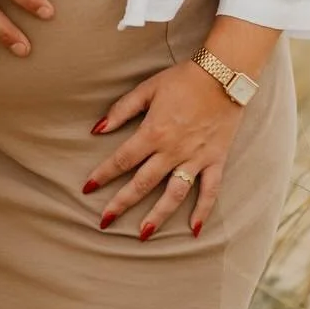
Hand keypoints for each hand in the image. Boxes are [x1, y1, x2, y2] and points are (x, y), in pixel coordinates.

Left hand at [83, 62, 241, 239]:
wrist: (223, 74)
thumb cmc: (182, 79)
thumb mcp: (148, 89)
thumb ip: (122, 110)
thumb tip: (97, 129)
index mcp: (153, 132)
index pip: (121, 160)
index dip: (102, 175)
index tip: (87, 188)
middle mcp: (172, 151)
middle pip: (142, 183)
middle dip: (121, 203)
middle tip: (104, 222)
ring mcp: (195, 158)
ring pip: (173, 194)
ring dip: (158, 215)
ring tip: (142, 234)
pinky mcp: (215, 160)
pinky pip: (210, 190)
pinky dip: (203, 211)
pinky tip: (194, 230)